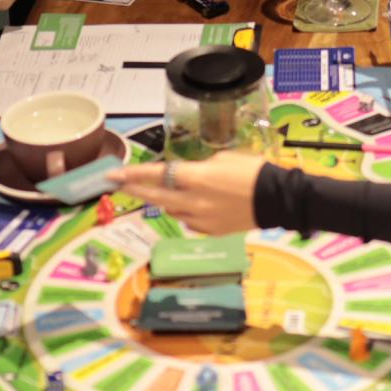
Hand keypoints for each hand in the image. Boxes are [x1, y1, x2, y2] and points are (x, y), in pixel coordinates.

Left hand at [108, 154, 263, 234]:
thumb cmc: (253, 170)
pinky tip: (192, 206)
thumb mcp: (222, 159)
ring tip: (161, 191)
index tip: (113, 174)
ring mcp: (200, 219)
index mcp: (195, 178)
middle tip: (119, 184)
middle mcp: (192, 201)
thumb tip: (189, 176)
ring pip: (172, 210)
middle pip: (156, 195)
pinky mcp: (211, 231)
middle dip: (135, 189)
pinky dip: (186, 212)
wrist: (277, 199)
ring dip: (164, 200)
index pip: (156, 174)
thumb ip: (199, 169)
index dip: (132, 174)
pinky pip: (190, 221)